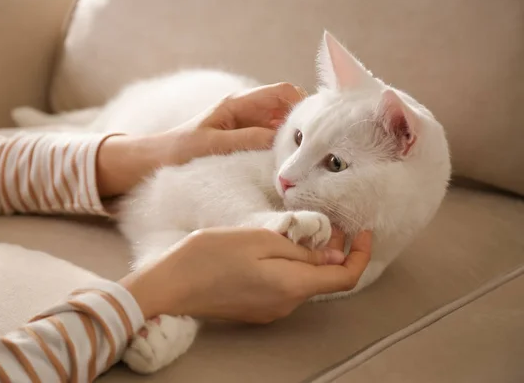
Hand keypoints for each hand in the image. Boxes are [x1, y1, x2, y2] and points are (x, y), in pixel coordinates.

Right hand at [120, 228, 371, 323]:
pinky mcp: (255, 308)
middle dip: (334, 251)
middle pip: (324, 279)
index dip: (361, 254)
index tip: (363, 232)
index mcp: (292, 286)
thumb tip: (331, 255)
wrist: (170, 285)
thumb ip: (300, 249)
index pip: (345, 277)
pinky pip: (284, 287)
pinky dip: (292, 266)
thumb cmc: (210, 256)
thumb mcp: (260, 240)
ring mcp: (270, 310)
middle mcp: (286, 304)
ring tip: (303, 229)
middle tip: (331, 223)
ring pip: (304, 282)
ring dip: (312, 257)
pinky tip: (279, 247)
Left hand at [169, 82, 307, 163]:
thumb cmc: (181, 149)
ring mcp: (248, 125)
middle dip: (301, 124)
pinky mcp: (247, 140)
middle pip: (287, 108)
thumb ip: (247, 139)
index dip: (301, 104)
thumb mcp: (213, 145)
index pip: (282, 92)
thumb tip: (280, 139)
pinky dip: (282, 148)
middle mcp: (247, 110)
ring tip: (300, 158)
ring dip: (292, 138)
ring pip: (283, 125)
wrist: (159, 160)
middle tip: (309, 148)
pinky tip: (284, 164)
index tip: (310, 128)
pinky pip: (272, 139)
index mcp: (239, 102)